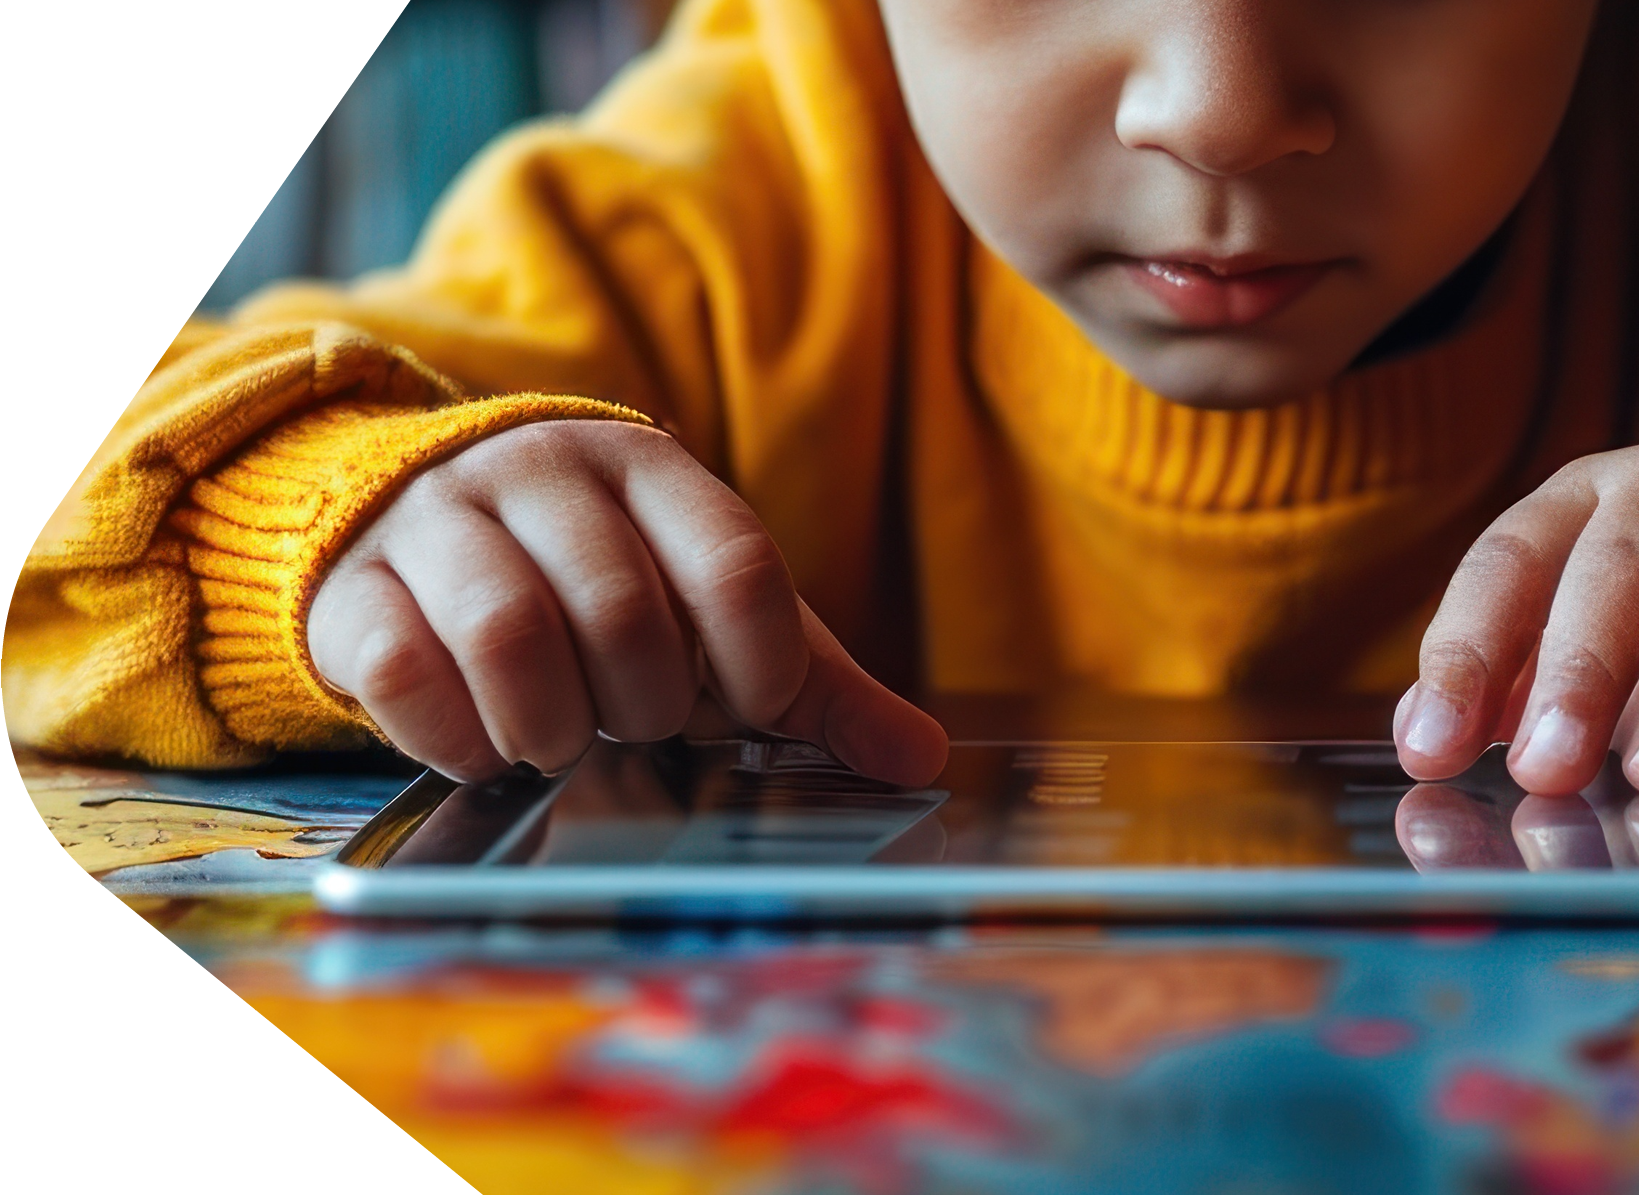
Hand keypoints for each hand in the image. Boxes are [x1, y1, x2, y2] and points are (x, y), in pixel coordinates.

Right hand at [306, 420, 947, 784]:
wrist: (420, 523)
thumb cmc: (598, 583)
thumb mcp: (707, 615)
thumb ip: (810, 682)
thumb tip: (920, 760)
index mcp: (647, 469)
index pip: (733, 561)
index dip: (759, 664)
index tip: (748, 710)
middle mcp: (540, 473)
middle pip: (622, 611)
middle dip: (645, 705)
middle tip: (636, 724)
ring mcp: (438, 521)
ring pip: (509, 633)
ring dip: (553, 724)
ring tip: (561, 738)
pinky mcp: (354, 586)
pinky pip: (405, 670)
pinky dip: (456, 737)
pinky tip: (482, 743)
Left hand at [1395, 446, 1638, 793]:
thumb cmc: (1630, 589)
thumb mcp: (1565, 602)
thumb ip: (1500, 667)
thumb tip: (1424, 730)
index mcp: (1576, 503)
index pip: (1503, 566)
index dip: (1465, 656)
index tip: (1431, 747)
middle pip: (1610, 573)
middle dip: (1575, 674)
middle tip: (1542, 771)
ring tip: (1638, 778)